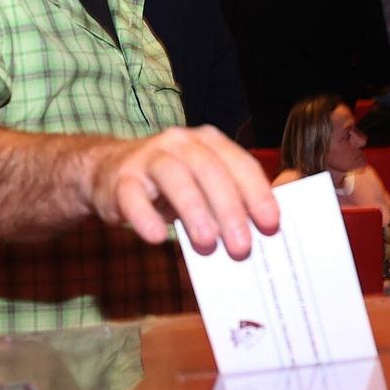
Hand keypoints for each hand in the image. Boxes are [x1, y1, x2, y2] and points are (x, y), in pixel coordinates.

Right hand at [88, 126, 279, 258]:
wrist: (108, 172)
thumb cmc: (170, 184)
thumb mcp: (205, 182)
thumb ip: (238, 192)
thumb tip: (281, 207)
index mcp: (209, 142)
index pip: (239, 164)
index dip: (257, 194)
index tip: (271, 225)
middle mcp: (180, 143)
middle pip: (210, 171)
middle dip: (229, 209)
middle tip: (242, 247)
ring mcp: (148, 158)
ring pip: (175, 178)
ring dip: (194, 211)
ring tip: (207, 244)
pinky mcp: (121, 180)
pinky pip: (132, 197)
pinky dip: (145, 217)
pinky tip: (157, 238)